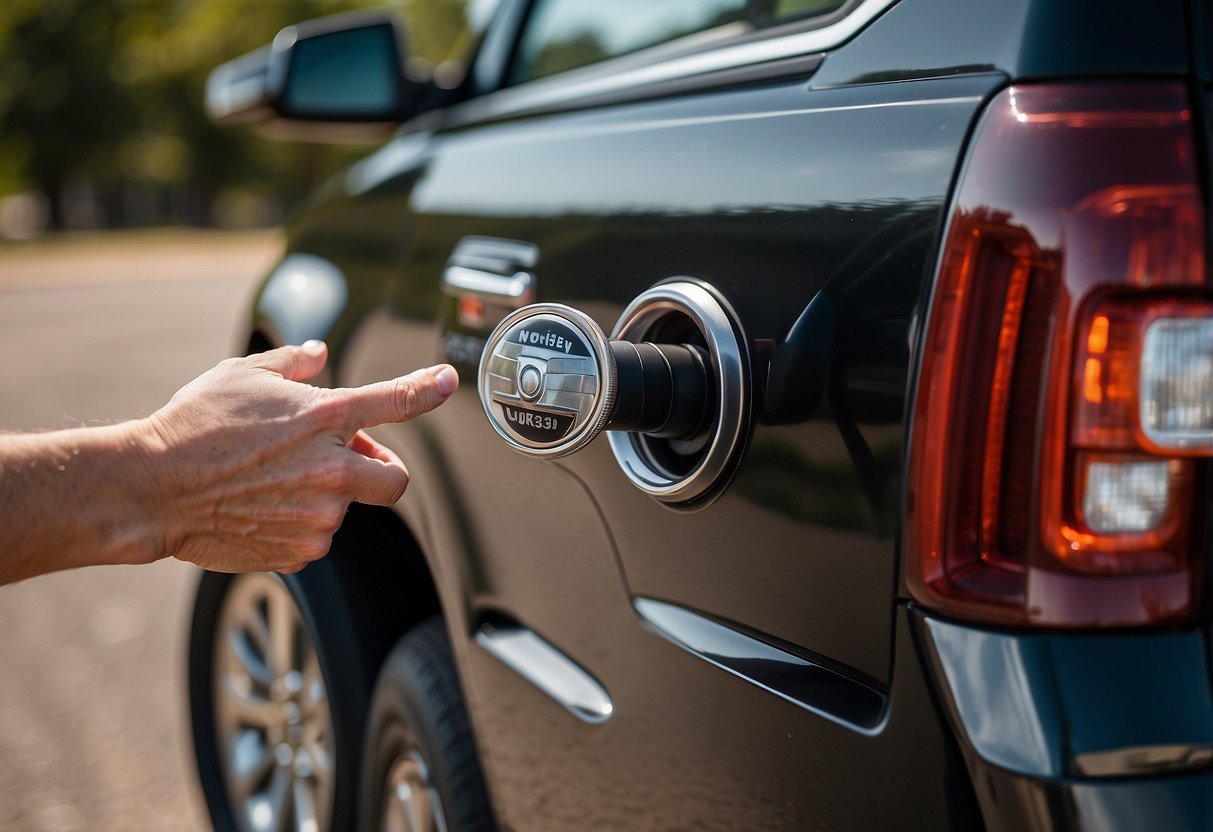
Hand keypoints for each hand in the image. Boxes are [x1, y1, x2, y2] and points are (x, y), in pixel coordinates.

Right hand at [139, 340, 456, 573]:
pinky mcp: (302, 551)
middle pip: (394, 479)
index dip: (428, 390)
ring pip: (346, 508)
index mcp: (325, 417)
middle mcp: (332, 469)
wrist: (153, 488)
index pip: (396, 401)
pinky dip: (297, 524)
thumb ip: (293, 364)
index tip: (447, 384)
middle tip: (345, 459)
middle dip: (380, 469)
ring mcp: (320, 516)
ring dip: (324, 495)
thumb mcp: (243, 374)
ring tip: (272, 480)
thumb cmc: (194, 426)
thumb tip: (320, 354)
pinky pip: (315, 536)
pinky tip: (260, 507)